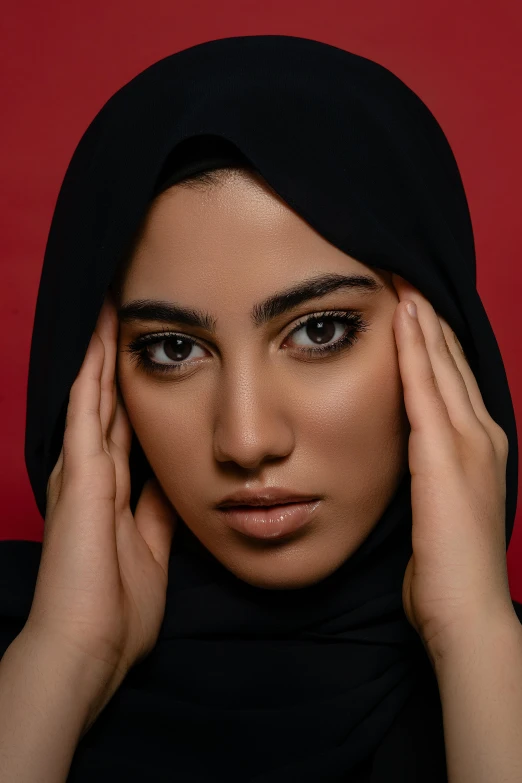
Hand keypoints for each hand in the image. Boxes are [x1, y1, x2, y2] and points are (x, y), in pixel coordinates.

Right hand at [26, 292, 177, 728]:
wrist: (88, 647)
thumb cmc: (116, 610)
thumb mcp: (149, 548)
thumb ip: (157, 512)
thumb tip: (173, 481)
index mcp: (108, 492)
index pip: (121, 428)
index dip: (128, 394)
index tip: (142, 361)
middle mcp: (90, 473)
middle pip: (105, 404)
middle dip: (112, 362)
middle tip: (117, 316)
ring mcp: (80, 470)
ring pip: (94, 396)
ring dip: (100, 355)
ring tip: (107, 312)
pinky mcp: (80, 474)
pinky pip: (87, 409)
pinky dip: (92, 373)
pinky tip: (97, 339)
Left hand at [391, 274, 513, 663]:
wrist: (468, 611)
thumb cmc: (449, 567)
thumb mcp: (443, 508)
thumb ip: (431, 473)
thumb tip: (409, 457)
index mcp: (480, 447)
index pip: (455, 380)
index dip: (436, 342)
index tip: (415, 308)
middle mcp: (482, 436)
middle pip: (453, 363)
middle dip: (431, 320)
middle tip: (409, 279)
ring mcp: (469, 444)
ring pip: (443, 366)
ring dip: (424, 323)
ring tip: (406, 284)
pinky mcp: (445, 456)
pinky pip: (426, 390)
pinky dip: (416, 352)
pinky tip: (404, 320)